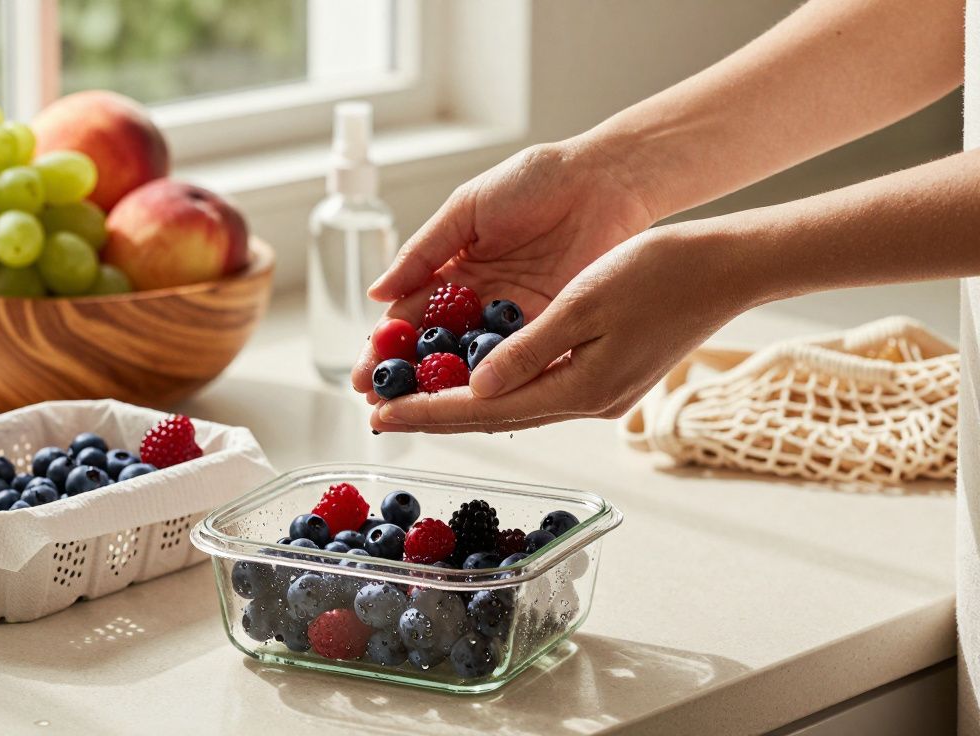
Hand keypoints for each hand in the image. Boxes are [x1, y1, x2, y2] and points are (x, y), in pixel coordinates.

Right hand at [351, 137, 656, 397]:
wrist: (603, 180)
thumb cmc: (535, 179)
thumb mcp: (466, 210)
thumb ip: (423, 252)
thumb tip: (377, 294)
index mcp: (453, 269)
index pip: (409, 317)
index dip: (386, 347)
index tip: (364, 375)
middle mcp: (480, 300)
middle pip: (435, 349)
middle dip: (406, 380)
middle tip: (381, 407)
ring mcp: (514, 318)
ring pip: (471, 363)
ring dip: (445, 391)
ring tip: (418, 416)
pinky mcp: (550, 327)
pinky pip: (516, 361)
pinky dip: (495, 382)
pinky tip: (473, 404)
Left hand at [368, 226, 758, 432]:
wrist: (728, 268)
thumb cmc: (661, 273)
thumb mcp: (584, 302)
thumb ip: (527, 348)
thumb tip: (477, 386)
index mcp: (578, 389)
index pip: (483, 410)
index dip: (427, 413)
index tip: (380, 416)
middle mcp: (587, 402)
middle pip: (494, 416)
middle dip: (434, 415)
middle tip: (380, 416)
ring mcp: (600, 395)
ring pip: (514, 406)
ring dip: (461, 404)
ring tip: (413, 401)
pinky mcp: (609, 379)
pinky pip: (538, 390)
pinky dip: (499, 387)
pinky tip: (474, 381)